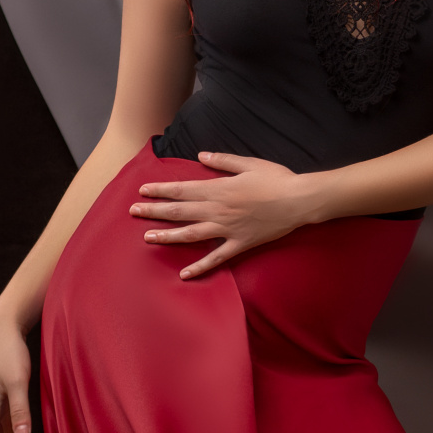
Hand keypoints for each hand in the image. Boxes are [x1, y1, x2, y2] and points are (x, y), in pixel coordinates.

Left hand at [131, 151, 319, 276]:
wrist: (299, 200)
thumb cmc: (277, 179)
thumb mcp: (249, 163)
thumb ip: (223, 161)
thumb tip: (200, 157)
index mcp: (219, 188)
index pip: (182, 189)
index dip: (161, 190)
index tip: (142, 190)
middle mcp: (218, 209)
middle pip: (180, 211)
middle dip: (154, 211)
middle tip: (133, 212)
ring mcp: (228, 229)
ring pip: (191, 234)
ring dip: (168, 236)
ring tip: (148, 238)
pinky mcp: (240, 244)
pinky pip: (217, 258)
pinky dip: (200, 267)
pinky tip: (185, 274)